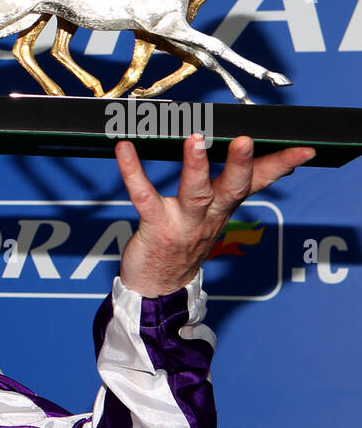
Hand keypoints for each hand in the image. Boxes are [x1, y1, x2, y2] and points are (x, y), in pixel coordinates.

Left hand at [115, 134, 314, 296]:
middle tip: (246, 140)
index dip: (281, 166)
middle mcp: (209, 215)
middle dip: (242, 164)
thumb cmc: (182, 245)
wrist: (158, 287)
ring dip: (196, 166)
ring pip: (195, 193)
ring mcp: (183, 223)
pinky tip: (124, 150)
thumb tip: (245, 156)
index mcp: (224, 208)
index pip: (258, 183)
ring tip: (195, 140)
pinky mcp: (156, 228)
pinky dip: (133, 172)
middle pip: (233, 188)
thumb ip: (227, 188)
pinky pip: (144, 197)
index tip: (304, 149)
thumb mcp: (213, 216)